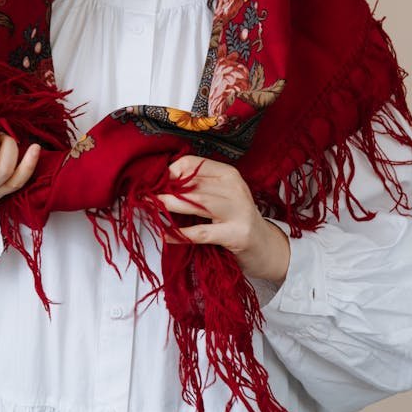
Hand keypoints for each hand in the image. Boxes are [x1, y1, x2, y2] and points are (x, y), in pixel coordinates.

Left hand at [156, 155, 289, 286]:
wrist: (266, 247)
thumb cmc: (236, 219)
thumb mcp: (222, 196)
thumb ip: (198, 187)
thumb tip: (162, 182)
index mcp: (229, 174)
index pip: (193, 164)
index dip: (170, 172)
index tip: (155, 182)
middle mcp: (234, 188)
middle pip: (192, 183)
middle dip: (165, 189)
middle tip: (145, 196)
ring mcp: (237, 211)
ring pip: (195, 203)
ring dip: (168, 205)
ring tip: (150, 208)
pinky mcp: (236, 235)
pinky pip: (200, 233)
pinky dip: (179, 234)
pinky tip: (165, 234)